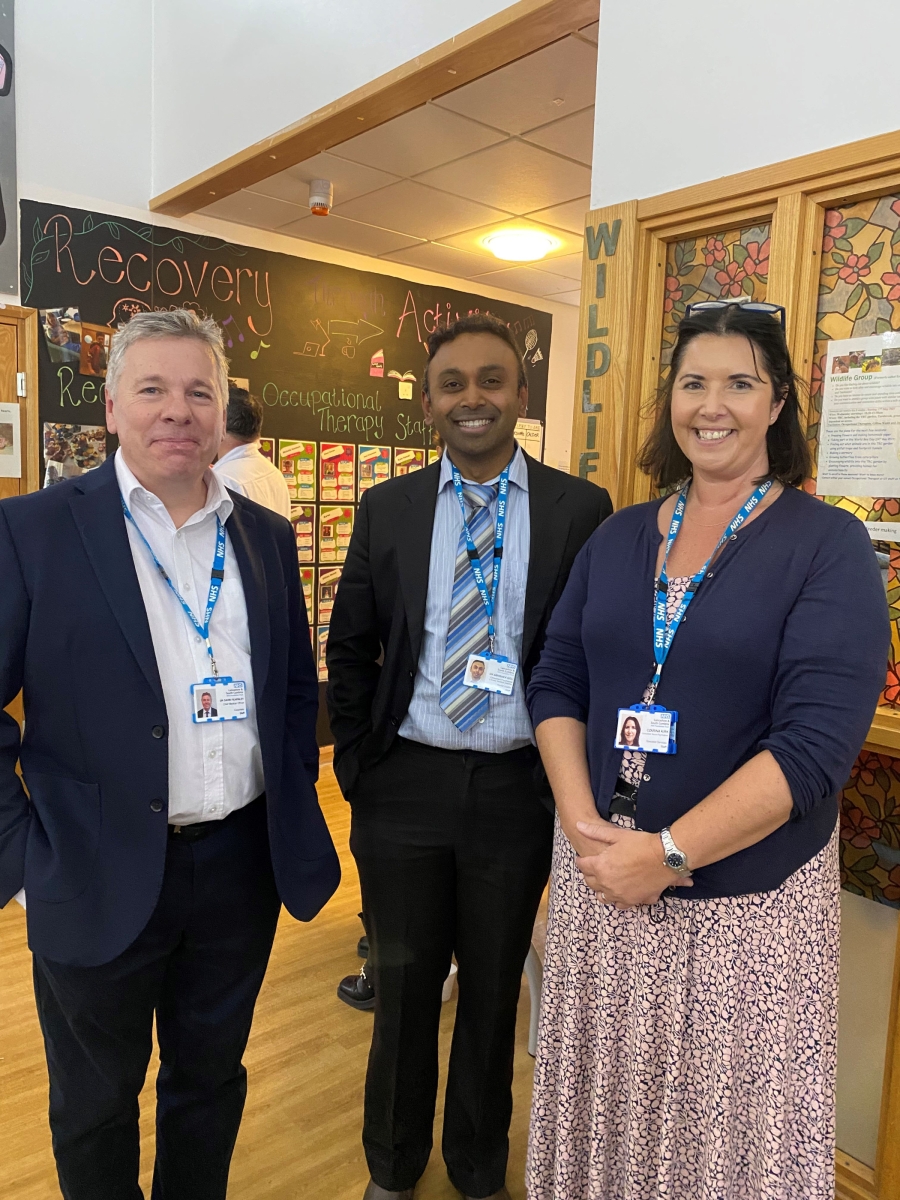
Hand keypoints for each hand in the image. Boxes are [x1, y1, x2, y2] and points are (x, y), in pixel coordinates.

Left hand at [574, 819, 692, 907]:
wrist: (666, 856)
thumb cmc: (641, 844)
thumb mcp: (617, 835)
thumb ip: (595, 832)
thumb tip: (579, 826)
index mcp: (601, 867)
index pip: (582, 866)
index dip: (581, 861)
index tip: (582, 859)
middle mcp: (607, 884)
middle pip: (591, 883)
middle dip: (589, 875)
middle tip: (592, 869)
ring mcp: (620, 895)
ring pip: (603, 896)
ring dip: (601, 889)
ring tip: (605, 881)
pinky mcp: (633, 900)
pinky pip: (619, 904)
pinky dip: (617, 899)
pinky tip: (619, 892)